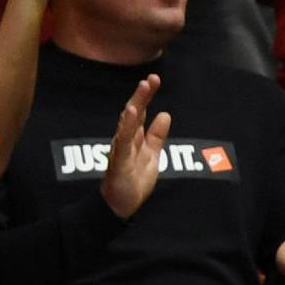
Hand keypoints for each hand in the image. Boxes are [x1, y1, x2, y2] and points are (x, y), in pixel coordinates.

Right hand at [101, 73, 169, 220]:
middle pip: (133, 113)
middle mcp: (125, 140)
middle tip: (150, 79)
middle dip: (142, 96)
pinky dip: (126, 127)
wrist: (120, 206)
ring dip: (135, 105)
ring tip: (142, 88)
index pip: (141, 113)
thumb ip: (156, 136)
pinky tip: (130, 114)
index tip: (154, 79)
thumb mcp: (151, 156)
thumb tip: (165, 114)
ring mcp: (121, 150)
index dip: (146, 96)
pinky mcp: (119, 162)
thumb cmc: (133, 181)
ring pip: (127, 124)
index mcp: (134, 138)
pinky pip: (123, 142)